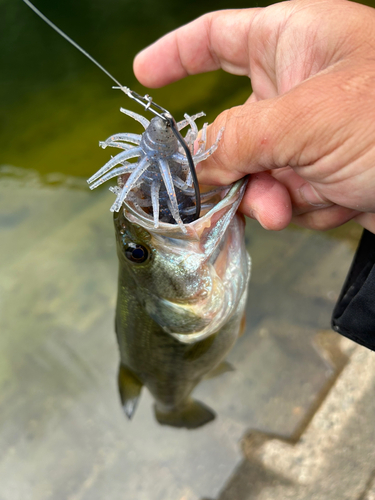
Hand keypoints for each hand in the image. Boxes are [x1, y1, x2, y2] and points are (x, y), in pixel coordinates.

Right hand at [134, 0, 374, 231]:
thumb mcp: (305, 120)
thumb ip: (235, 141)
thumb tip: (187, 166)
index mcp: (294, 42)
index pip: (219, 37)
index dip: (177, 54)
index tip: (142, 76)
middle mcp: (299, 87)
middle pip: (231, 124)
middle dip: (226, 162)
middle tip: (209, 193)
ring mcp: (312, 135)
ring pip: (256, 169)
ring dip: (266, 193)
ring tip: (288, 205)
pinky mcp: (326, 174)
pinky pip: (288, 194)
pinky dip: (301, 206)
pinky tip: (332, 203)